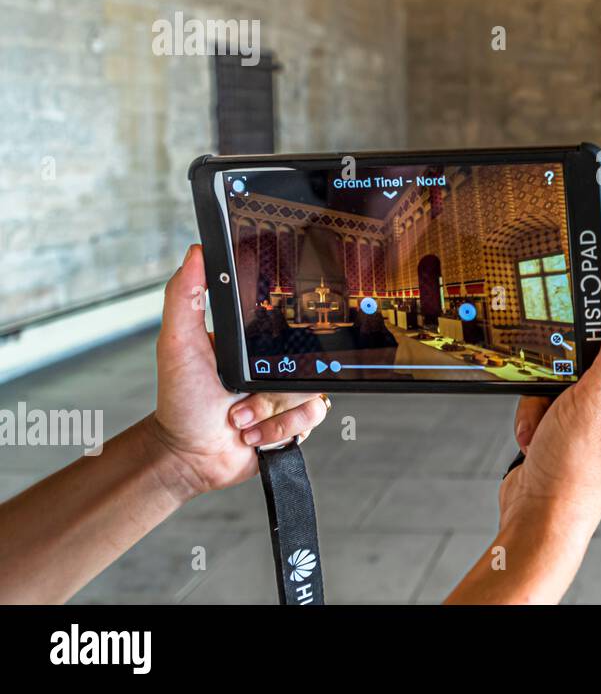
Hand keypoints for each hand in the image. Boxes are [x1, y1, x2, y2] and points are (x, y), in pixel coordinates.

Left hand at [145, 244, 329, 498]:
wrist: (189, 457)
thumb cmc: (180, 401)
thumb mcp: (177, 343)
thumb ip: (185, 297)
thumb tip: (196, 253)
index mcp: (254, 340)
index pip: (289, 319)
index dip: (290, 326)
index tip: (270, 343)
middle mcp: (276, 363)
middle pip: (307, 358)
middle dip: (272, 385)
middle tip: (240, 394)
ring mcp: (288, 392)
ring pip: (312, 389)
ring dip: (273, 410)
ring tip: (243, 417)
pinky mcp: (296, 420)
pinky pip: (313, 415)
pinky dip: (281, 428)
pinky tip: (256, 433)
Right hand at [501, 296, 600, 541]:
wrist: (539, 516)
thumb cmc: (576, 471)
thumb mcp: (598, 397)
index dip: (590, 343)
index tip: (572, 350)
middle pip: (582, 359)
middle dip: (557, 379)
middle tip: (558, 400)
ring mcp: (591, 417)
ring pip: (556, 379)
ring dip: (540, 402)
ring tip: (546, 428)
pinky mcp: (565, 426)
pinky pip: (541, 400)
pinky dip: (532, 416)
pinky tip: (536, 438)